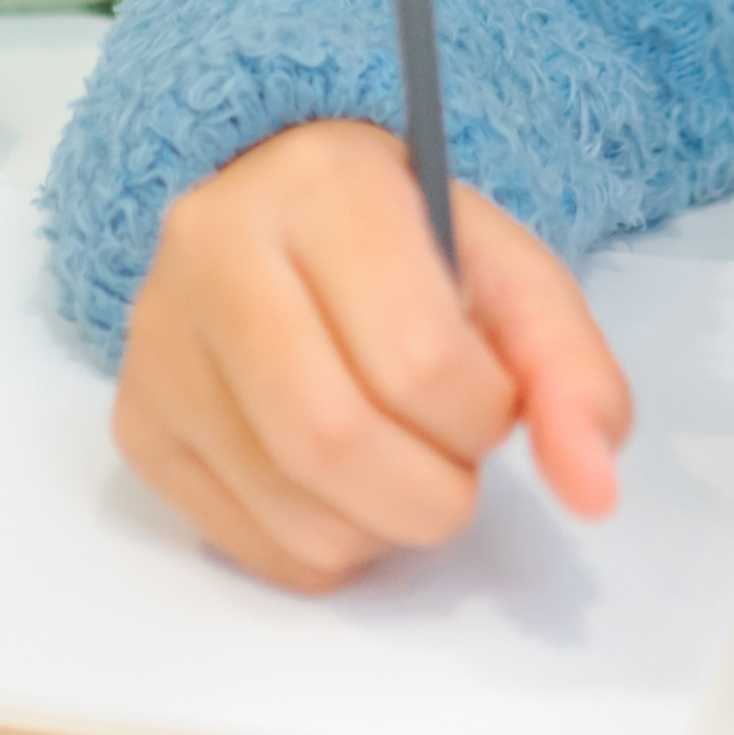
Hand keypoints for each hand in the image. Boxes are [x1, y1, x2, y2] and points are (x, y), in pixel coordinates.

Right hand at [113, 118, 628, 590]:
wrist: (276, 213)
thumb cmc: (403, 247)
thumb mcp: (504, 271)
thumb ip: (568, 367)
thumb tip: (594, 487)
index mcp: (323, 185)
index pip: (417, 357)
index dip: (483, 416)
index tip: (492, 403)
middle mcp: (214, 250)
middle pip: (333, 441)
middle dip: (432, 494)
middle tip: (456, 471)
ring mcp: (159, 342)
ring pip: (293, 510)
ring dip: (385, 529)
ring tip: (401, 468)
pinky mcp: (139, 421)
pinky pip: (249, 546)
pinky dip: (327, 549)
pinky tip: (342, 489)